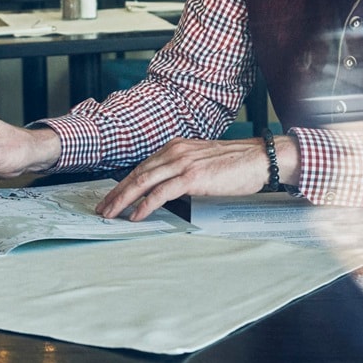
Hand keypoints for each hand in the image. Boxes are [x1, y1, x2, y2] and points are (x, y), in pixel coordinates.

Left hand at [96, 133, 300, 221]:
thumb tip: (168, 190)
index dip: (124, 183)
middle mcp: (175, 151)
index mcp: (177, 146)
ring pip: (143, 182)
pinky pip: (161, 192)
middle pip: (137, 173)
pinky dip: (145, 205)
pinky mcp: (192, 176)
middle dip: (116, 193)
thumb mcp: (203, 162)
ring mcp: (183, 162)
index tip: (112, 197)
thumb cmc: (237, 163)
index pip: (143, 166)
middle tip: (102, 208)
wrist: (260, 158)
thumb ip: (184, 170)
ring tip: (110, 214)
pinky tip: (135, 215)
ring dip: (123, 200)